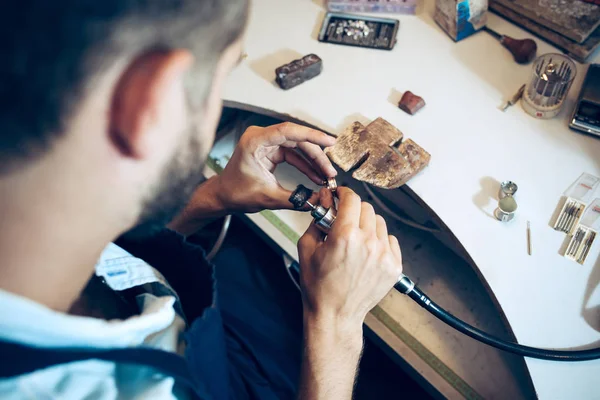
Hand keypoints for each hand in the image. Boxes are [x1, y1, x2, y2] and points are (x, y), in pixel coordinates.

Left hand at [215, 123, 336, 212]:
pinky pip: (293, 154)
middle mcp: (261, 137)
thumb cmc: (235, 192)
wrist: (223, 196)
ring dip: (313, 161)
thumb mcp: (267, 198)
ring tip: (326, 175)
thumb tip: (315, 201)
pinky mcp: (271, 150)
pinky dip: (305, 165)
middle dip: (316, 155)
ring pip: (297, 147)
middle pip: (297, 140)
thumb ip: (294, 199)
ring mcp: (266, 142)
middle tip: (330, 170)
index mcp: (255, 142)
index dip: (311, 135)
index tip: (329, 141)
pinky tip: (316, 175)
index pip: (288, 131)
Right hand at [298, 187, 402, 329]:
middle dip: (353, 210)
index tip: (340, 195)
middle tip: (343, 221)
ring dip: (367, 225)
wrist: (335, 315)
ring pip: (379, 222)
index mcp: (345, 236)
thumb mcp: (306, 248)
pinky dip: (379, 240)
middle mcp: (368, 242)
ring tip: (356, 240)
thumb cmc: (319, 286)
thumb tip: (325, 202)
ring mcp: (384, 255)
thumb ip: (316, 220)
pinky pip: (390, 240)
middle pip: (366, 208)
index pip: (351, 198)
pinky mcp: (394, 266)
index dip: (344, 193)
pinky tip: (367, 252)